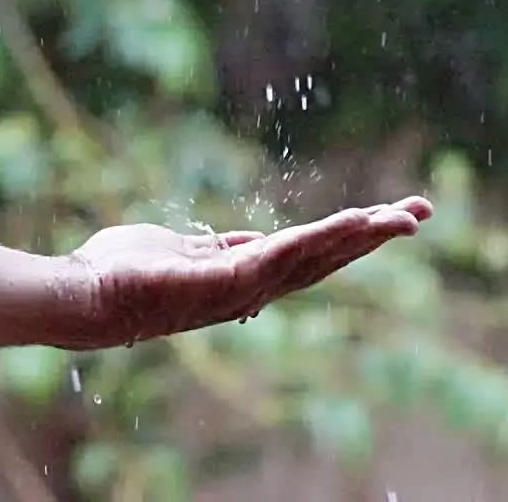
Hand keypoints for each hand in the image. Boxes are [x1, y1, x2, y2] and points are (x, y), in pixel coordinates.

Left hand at [63, 196, 431, 347]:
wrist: (86, 294)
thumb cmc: (127, 272)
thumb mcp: (188, 250)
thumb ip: (224, 247)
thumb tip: (254, 239)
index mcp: (245, 276)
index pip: (309, 257)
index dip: (349, 238)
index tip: (386, 216)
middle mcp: (252, 288)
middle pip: (325, 260)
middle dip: (373, 237)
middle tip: (421, 213)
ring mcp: (241, 288)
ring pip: (314, 258)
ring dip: (360, 237)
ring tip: (402, 217)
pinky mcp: (224, 281)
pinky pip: (282, 257)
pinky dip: (321, 238)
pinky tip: (354, 221)